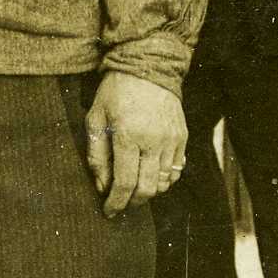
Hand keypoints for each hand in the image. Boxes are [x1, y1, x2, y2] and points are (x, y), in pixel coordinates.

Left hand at [84, 69, 186, 214]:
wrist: (147, 65)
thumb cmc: (115, 92)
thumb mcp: (95, 119)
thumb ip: (96, 155)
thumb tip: (102, 186)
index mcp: (127, 136)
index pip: (124, 183)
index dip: (116, 203)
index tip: (109, 212)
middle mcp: (153, 140)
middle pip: (147, 189)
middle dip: (132, 202)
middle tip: (121, 203)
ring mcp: (171, 139)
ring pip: (163, 183)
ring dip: (148, 192)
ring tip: (134, 187)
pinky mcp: (182, 137)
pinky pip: (176, 171)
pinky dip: (163, 180)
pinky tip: (150, 174)